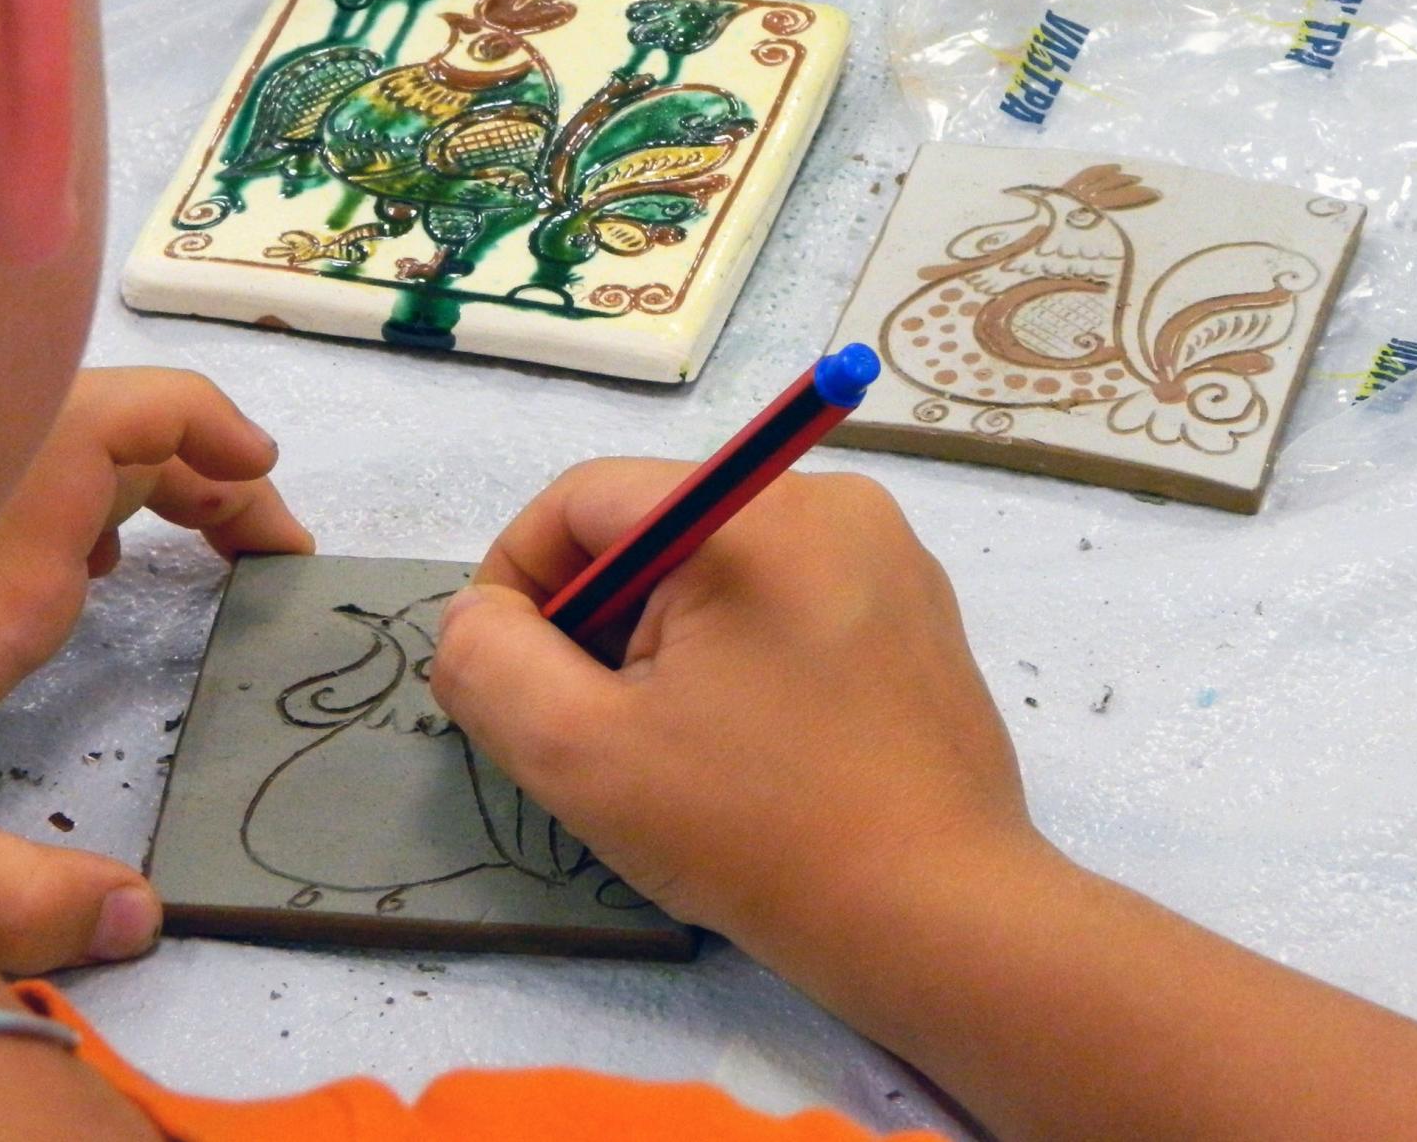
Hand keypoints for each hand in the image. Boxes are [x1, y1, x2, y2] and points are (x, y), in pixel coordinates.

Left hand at [0, 367, 313, 973]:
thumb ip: (21, 897)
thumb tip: (140, 912)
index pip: (108, 424)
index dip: (202, 426)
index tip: (269, 482)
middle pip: (101, 427)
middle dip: (203, 465)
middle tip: (273, 550)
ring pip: (61, 455)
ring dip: (153, 484)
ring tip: (220, 553)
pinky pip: (16, 493)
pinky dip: (84, 508)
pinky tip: (96, 575)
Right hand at [429, 459, 1041, 959]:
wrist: (939, 918)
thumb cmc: (756, 831)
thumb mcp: (580, 754)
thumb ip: (490, 663)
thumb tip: (477, 616)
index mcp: (752, 511)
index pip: (585, 497)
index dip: (520, 578)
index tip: (511, 674)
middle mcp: (832, 501)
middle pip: (656, 526)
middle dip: (598, 617)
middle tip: (591, 724)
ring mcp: (888, 554)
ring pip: (721, 565)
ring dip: (666, 639)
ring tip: (671, 744)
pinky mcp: (918, 611)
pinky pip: (787, 596)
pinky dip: (739, 650)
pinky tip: (745, 744)